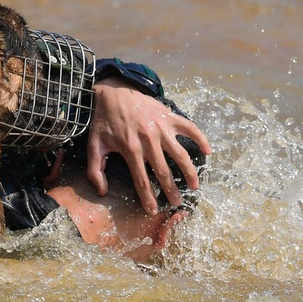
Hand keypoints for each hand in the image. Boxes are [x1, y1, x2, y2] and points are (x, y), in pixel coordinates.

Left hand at [86, 77, 211, 213]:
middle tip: (177, 203)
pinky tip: (208, 151)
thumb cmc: (104, 120)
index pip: (142, 181)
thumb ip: (95, 169)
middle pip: (164, 172)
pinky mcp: (169, 116)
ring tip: (195, 186)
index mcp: (130, 149)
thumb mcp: (94, 144)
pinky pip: (189, 128)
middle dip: (171, 190)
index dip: (148, 198)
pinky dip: (201, 138)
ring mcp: (161, 128)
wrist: (113, 91)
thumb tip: (103, 191)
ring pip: (180, 154)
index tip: (154, 211)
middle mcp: (149, 140)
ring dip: (189, 172)